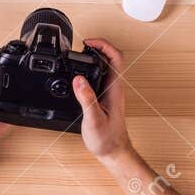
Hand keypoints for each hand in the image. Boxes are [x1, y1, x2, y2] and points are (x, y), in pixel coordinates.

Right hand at [74, 39, 132, 162]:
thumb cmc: (107, 139)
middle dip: (96, 46)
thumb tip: (78, 79)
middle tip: (81, 44)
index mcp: (114, 88)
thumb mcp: (93, 119)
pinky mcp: (105, 97)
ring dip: (94, 56)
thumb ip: (86, 98)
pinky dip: (90, 69)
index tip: (87, 42)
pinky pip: (100, 76)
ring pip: (105, 66)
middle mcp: (114, 87)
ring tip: (79, 54)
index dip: (103, 45)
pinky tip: (79, 75)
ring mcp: (111, 92)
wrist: (114, 152)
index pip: (116, 57)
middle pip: (111, 57)